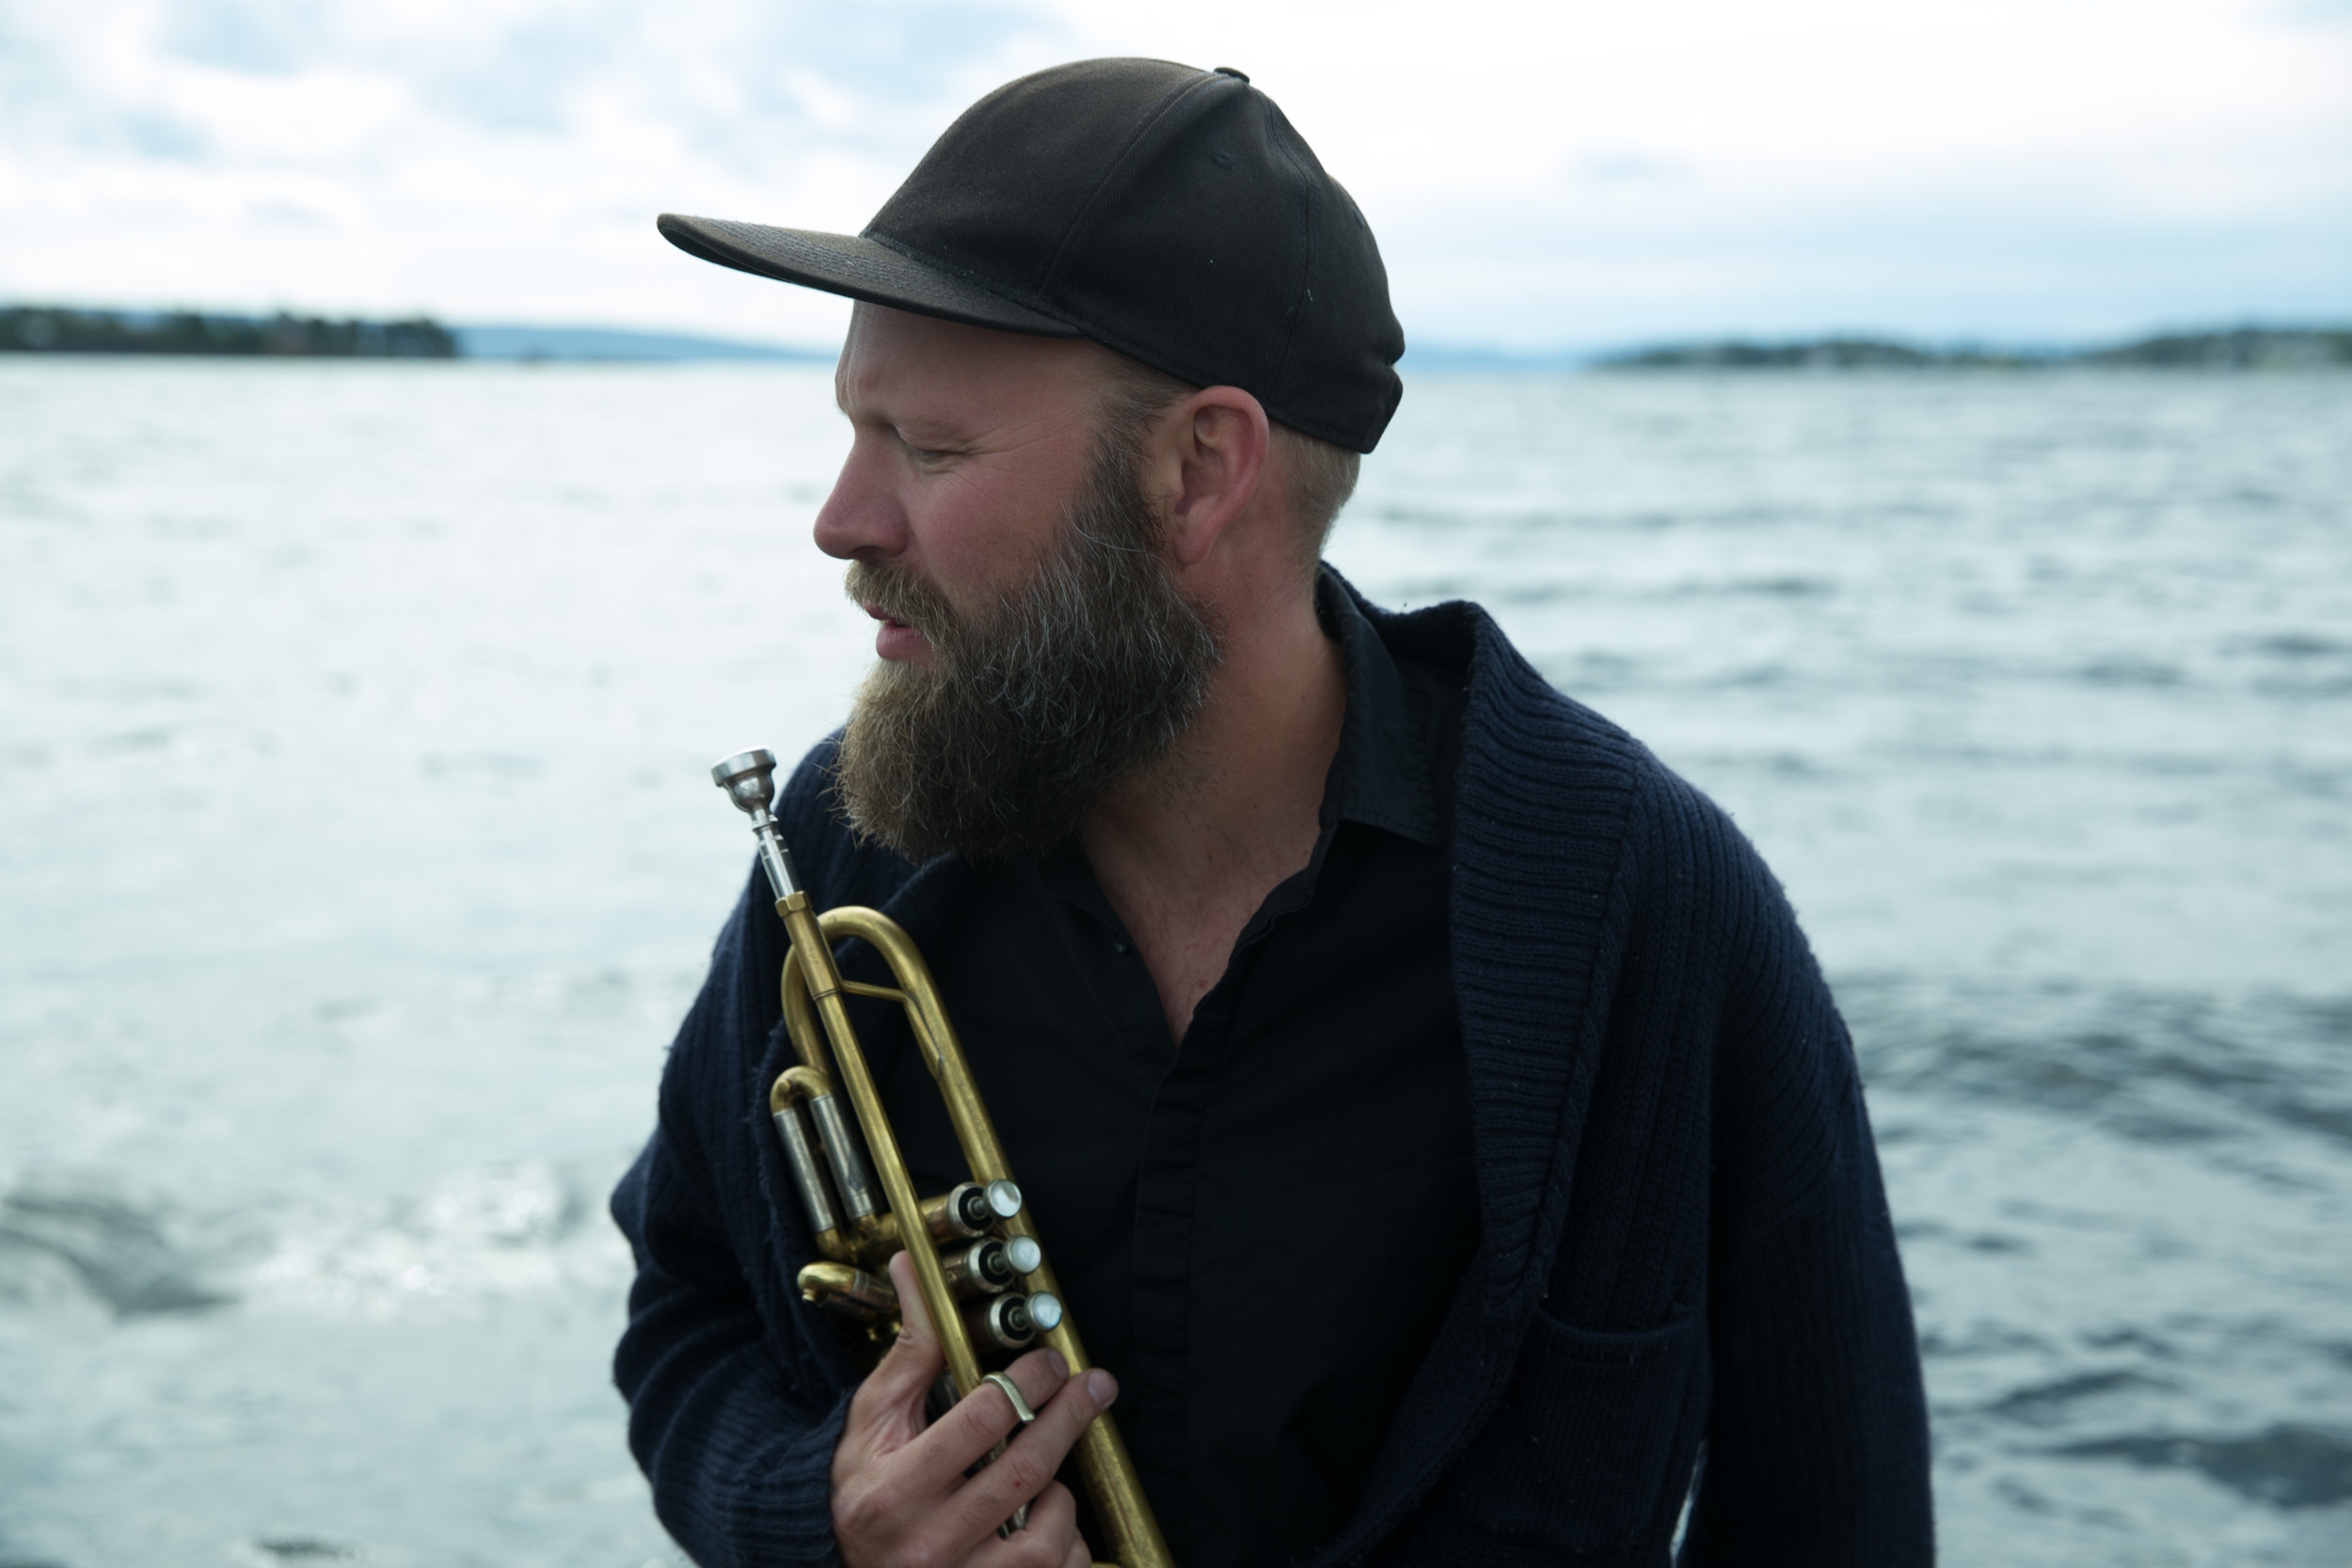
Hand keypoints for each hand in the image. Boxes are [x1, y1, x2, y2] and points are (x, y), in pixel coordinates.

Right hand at [831, 1250, 1118, 1567]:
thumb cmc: (863, 1487)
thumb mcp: (872, 1420)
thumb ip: (910, 1351)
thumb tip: (913, 1269)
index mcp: (892, 1491)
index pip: (980, 1423)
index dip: (1029, 1382)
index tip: (1052, 1360)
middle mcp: (926, 1545)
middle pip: (1025, 1471)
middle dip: (1070, 1417)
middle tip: (1095, 1385)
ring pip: (1047, 1536)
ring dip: (1062, 1495)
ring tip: (1050, 1476)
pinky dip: (1067, 1543)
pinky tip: (1046, 1525)